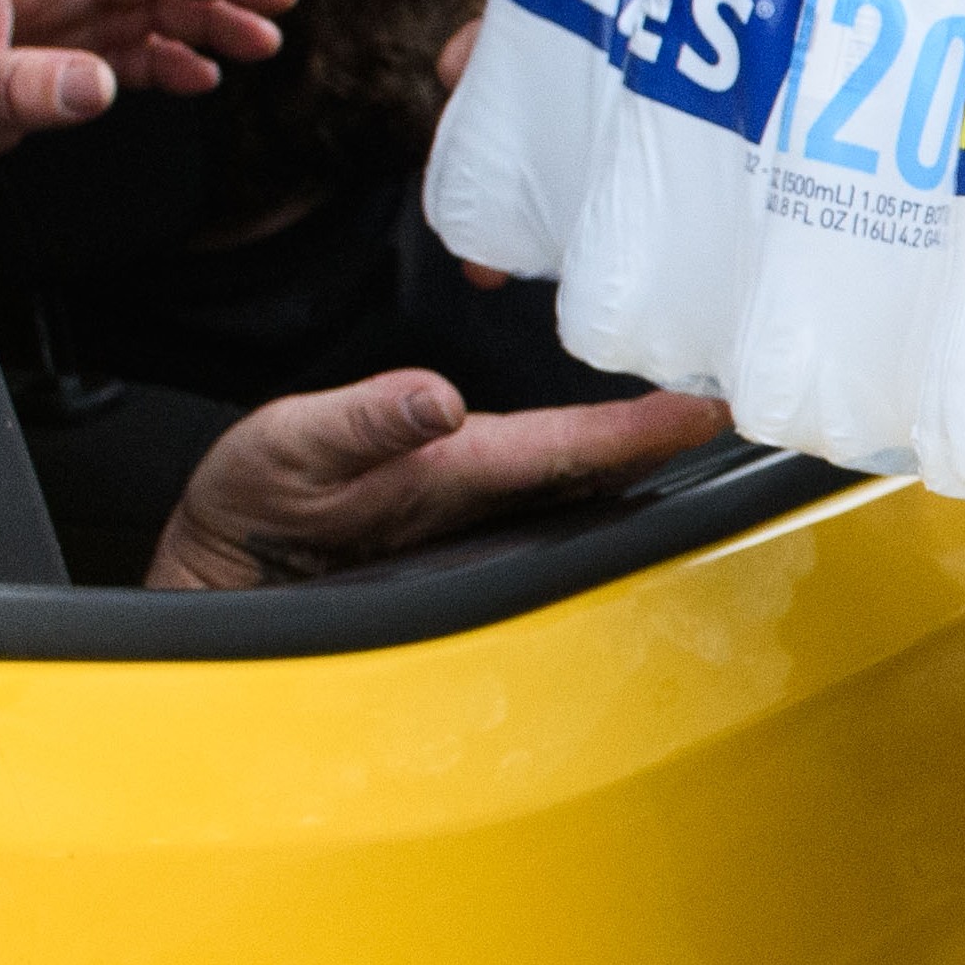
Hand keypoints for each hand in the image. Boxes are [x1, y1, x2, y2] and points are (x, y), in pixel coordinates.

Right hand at [148, 371, 725, 592]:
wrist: (218, 575)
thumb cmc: (250, 517)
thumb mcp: (287, 452)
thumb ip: (363, 425)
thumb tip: (435, 400)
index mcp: (455, 481)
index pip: (574, 451)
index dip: (647, 429)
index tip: (717, 404)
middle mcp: (485, 502)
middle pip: (603, 470)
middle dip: (673, 437)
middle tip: (747, 389)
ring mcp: (479, 512)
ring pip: (584, 480)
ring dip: (644, 449)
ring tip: (711, 408)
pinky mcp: (461, 507)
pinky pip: (550, 477)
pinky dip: (596, 452)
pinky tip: (627, 439)